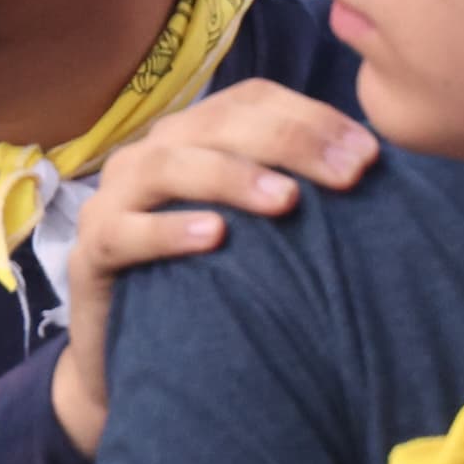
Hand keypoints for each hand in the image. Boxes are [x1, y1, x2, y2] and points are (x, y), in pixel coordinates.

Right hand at [51, 80, 377, 453]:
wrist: (135, 363)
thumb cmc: (213, 287)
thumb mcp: (259, 234)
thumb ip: (294, 194)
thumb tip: (372, 172)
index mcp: (194, 138)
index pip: (253, 100)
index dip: (311, 117)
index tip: (369, 154)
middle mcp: (152, 155)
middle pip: (217, 125)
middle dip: (288, 142)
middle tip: (347, 174)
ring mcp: (115, 200)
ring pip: (168, 166)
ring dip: (230, 176)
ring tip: (284, 200)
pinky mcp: (92, 251)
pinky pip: (126, 232)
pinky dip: (169, 230)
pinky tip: (215, 237)